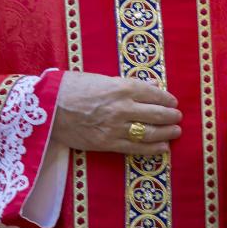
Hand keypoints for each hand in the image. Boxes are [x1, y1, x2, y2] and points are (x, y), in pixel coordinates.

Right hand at [51, 71, 181, 155]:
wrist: (48, 108)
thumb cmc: (71, 87)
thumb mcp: (101, 78)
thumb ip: (126, 84)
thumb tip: (150, 86)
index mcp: (121, 87)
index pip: (153, 93)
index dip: (166, 99)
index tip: (172, 101)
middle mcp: (123, 107)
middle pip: (156, 113)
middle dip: (171, 116)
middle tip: (178, 117)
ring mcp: (116, 127)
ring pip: (150, 132)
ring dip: (167, 132)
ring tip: (176, 131)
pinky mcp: (107, 143)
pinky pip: (135, 148)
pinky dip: (152, 149)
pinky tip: (163, 147)